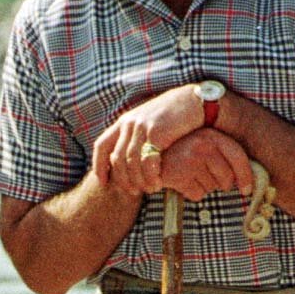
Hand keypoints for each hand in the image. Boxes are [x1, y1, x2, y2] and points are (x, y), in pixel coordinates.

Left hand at [91, 85, 207, 191]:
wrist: (195, 102)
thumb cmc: (175, 117)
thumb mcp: (150, 123)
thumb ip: (138, 138)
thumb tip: (130, 163)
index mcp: (124, 121)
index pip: (102, 145)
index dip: (99, 166)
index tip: (104, 183)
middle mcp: (129, 123)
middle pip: (116, 158)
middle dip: (123, 179)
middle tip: (133, 192)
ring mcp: (142, 127)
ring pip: (131, 162)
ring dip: (139, 180)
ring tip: (150, 189)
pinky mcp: (156, 132)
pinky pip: (147, 161)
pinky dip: (151, 176)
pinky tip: (158, 182)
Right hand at [152, 127, 252, 205]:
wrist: (149, 153)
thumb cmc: (182, 152)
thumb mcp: (204, 145)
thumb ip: (224, 157)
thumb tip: (249, 184)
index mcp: (212, 135)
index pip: (238, 157)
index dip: (246, 176)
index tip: (247, 190)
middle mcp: (203, 145)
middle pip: (227, 179)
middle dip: (220, 184)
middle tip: (205, 175)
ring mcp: (190, 160)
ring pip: (211, 189)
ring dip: (203, 187)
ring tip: (189, 173)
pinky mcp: (179, 175)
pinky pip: (197, 195)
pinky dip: (191, 192)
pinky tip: (182, 180)